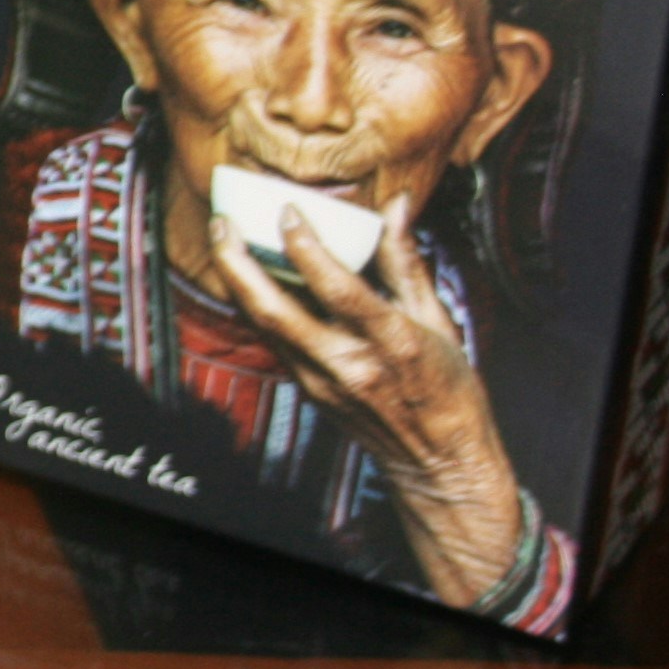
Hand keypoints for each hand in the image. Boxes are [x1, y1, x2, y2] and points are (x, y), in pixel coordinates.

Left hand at [209, 199, 526, 609]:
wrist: (439, 464)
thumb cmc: (448, 389)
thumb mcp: (438, 321)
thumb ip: (406, 261)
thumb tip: (396, 204)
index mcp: (391, 341)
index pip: (338, 288)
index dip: (307, 247)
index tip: (288, 211)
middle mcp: (349, 363)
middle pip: (275, 309)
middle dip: (238, 261)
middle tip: (221, 220)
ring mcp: (322, 382)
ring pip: (263, 325)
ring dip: (236, 280)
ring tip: (223, 238)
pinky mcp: (309, 392)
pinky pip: (274, 341)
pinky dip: (256, 306)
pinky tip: (248, 277)